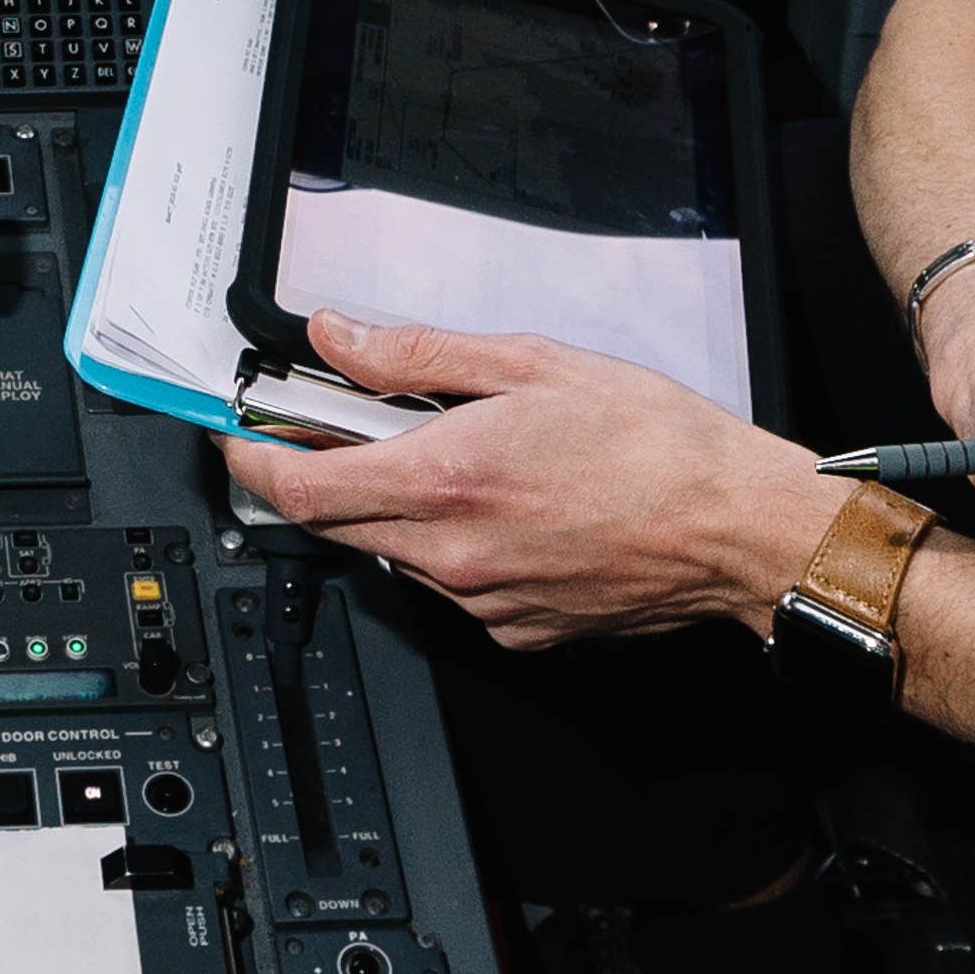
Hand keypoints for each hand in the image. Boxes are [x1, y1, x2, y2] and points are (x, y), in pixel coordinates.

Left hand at [215, 316, 836, 649]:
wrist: (737, 529)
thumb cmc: (656, 446)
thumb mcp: (530, 364)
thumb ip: (418, 356)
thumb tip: (339, 341)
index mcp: (446, 478)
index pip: (301, 488)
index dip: (251, 461)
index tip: (237, 434)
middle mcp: (452, 553)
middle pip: (338, 524)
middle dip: (328, 474)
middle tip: (350, 425)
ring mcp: (482, 602)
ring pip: (397, 554)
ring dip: (400, 508)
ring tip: (463, 458)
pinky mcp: (516, 632)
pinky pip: (455, 587)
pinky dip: (457, 546)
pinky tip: (510, 509)